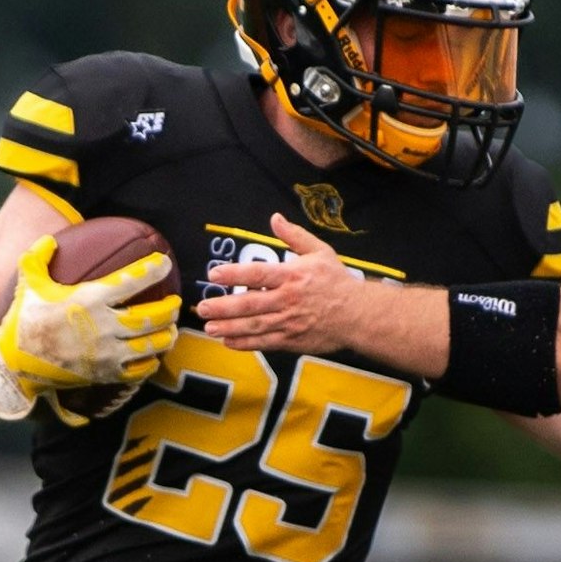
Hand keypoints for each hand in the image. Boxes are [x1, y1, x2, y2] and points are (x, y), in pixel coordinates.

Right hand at [0, 235, 179, 419]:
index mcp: (89, 300)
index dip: (152, 269)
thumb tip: (50, 239)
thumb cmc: (23, 320)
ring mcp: (107, 353)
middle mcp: (104, 326)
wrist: (14, 364)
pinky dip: (151, 361)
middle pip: (151, 316)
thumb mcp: (28, 282)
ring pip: (151, 344)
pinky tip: (153, 355)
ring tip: (172, 328)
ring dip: (167, 335)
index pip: (131, 280)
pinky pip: (139, 370)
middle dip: (169, 308)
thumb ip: (38, 256)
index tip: (164, 262)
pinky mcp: (106, 374)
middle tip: (175, 302)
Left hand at [196, 214, 358, 353]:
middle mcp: (287, 300)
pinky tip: (228, 341)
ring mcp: (289, 322)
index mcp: (293, 275)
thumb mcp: (320, 252)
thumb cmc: (337, 282)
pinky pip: (264, 342)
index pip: (258, 274)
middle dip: (223, 306)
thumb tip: (275, 218)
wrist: (358, 315)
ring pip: (253, 326)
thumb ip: (294, 236)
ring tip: (209, 327)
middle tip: (202, 307)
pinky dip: (245, 343)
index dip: (234, 274)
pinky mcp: (292, 340)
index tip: (214, 274)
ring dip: (228, 327)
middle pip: (249, 304)